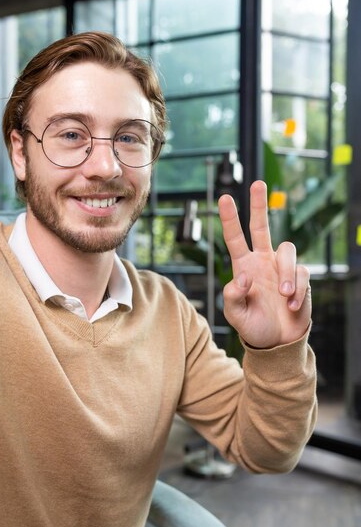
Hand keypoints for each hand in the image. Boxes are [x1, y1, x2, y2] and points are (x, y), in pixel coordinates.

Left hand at [218, 180, 310, 348]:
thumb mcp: (235, 315)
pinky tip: (291, 306)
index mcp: (243, 266)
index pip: (235, 238)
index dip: (230, 219)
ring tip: (283, 294)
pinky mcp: (300, 278)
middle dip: (259, 205)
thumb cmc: (253, 326)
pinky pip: (302, 274)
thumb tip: (242, 276)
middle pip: (261, 226)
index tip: (225, 198)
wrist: (277, 342)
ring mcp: (282, 268)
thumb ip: (233, 296)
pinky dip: (297, 290)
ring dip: (285, 272)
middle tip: (257, 183)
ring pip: (287, 249)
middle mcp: (262, 261)